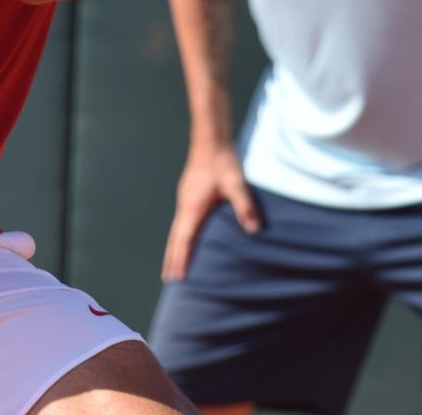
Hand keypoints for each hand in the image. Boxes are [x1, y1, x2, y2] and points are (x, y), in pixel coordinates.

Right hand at [162, 141, 259, 280]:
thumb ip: (245, 207)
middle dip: (172, 259)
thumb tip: (253, 230)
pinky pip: (180, 222)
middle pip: (175, 239)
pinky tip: (185, 238)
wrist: (210, 141)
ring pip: (176, 230)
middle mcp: (185, 206)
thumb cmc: (223, 163)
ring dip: (174, 248)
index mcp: (193, 208)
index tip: (175, 278)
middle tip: (168, 280)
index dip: (180, 260)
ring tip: (172, 265)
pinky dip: (179, 236)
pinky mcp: (188, 194)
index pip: (184, 241)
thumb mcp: (237, 185)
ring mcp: (185, 200)